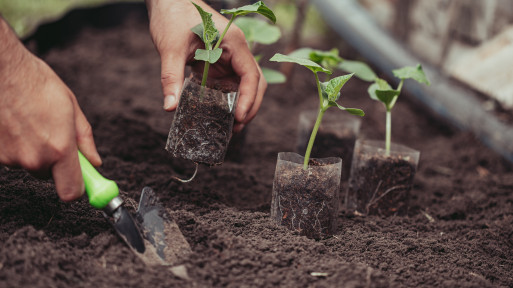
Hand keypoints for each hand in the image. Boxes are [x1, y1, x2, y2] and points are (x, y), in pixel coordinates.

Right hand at [0, 18, 100, 200]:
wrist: (2, 70)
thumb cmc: (37, 84)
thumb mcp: (72, 108)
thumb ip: (84, 140)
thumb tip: (95, 162)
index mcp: (60, 149)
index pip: (71, 192)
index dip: (78, 189)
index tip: (82, 182)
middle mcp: (34, 158)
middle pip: (50, 175)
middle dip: (55, 160)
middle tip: (52, 133)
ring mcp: (11, 158)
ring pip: (30, 163)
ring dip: (34, 149)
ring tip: (31, 121)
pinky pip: (13, 156)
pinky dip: (16, 144)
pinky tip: (16, 123)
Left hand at [145, 0, 266, 131]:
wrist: (168, 1)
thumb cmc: (172, 17)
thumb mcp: (170, 48)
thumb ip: (170, 77)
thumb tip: (170, 107)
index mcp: (233, 43)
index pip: (251, 75)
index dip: (249, 99)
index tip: (240, 118)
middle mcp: (236, 51)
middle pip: (255, 82)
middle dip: (250, 106)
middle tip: (237, 128)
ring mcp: (229, 57)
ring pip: (245, 85)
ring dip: (243, 105)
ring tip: (232, 127)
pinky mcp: (218, 63)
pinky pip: (229, 84)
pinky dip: (229, 100)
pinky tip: (220, 114)